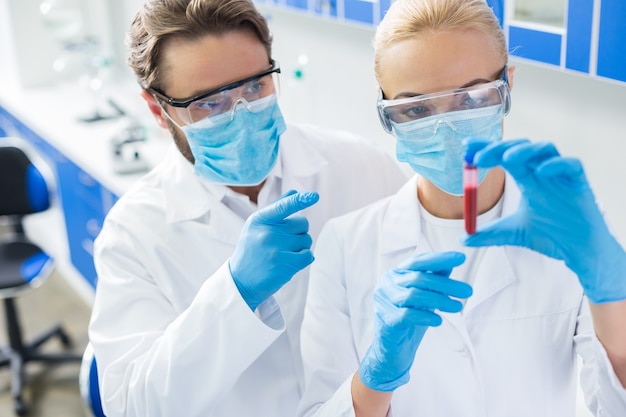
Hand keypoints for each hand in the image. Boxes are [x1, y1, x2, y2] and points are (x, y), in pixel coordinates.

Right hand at [229, 190, 319, 310]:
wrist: (241, 281)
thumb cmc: (252, 250)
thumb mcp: (257, 226)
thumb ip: (276, 208)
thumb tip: (294, 191)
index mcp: (260, 219)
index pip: (284, 206)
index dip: (300, 200)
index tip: (314, 196)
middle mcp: (267, 232)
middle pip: (302, 223)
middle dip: (299, 231)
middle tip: (284, 242)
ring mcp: (275, 249)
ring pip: (306, 239)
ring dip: (301, 246)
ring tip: (284, 253)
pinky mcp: (284, 265)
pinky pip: (308, 255)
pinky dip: (304, 258)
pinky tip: (291, 262)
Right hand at [358, 252, 471, 391]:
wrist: (394, 349)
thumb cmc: (411, 319)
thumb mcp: (425, 296)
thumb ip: (433, 279)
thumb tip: (450, 263)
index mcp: (396, 274)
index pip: (417, 261)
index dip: (439, 258)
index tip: (461, 258)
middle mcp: (387, 284)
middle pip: (418, 279)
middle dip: (446, 284)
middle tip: (468, 291)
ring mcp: (384, 301)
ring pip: (413, 295)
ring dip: (440, 301)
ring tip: (457, 307)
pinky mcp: (386, 320)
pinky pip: (407, 315)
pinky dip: (425, 316)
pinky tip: (438, 321)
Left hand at [462, 138, 625, 302]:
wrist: (579, 251)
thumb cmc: (552, 235)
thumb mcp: (513, 233)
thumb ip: (490, 234)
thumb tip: (464, 239)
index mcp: (527, 179)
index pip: (504, 156)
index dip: (487, 149)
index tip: (466, 148)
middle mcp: (542, 172)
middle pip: (520, 148)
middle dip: (498, 148)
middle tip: (478, 156)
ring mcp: (561, 175)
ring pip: (545, 149)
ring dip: (525, 150)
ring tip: (507, 158)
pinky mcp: (579, 182)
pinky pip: (571, 165)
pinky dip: (556, 164)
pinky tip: (540, 171)